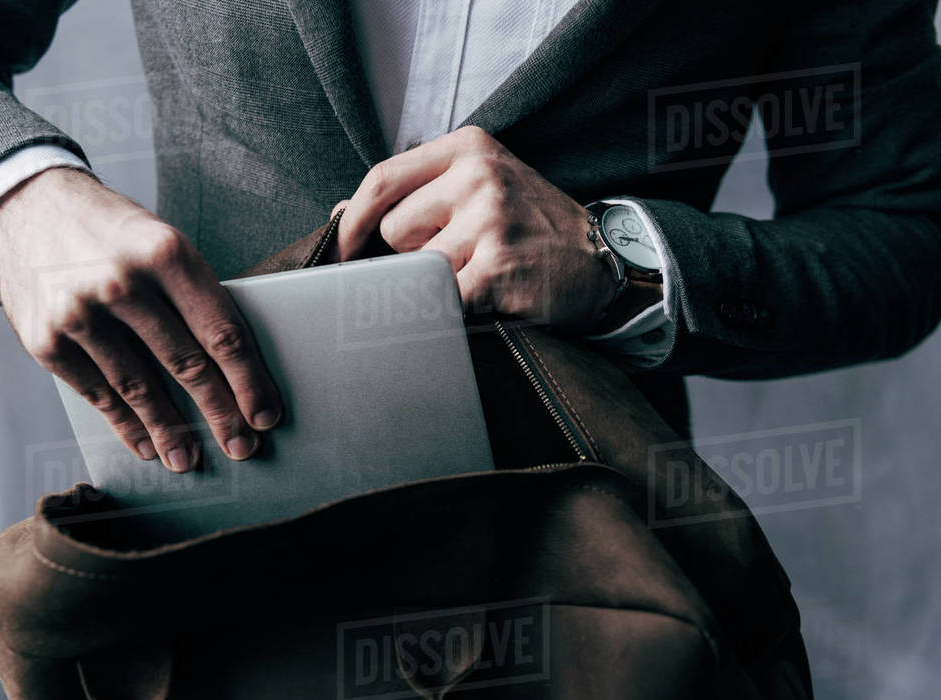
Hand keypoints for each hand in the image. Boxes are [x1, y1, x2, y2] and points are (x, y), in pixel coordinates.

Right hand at [0, 167, 281, 470]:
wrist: (26, 206)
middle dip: (220, 413)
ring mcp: (80, 313)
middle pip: (187, 364)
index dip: (249, 380)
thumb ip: (191, 295)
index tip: (265, 414)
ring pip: (140, 388)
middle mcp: (123, 283)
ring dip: (170, 432)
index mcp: (166, 253)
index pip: (221, 330)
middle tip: (242, 446)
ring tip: (190, 459)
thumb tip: (235, 368)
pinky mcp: (46, 340)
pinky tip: (145, 445)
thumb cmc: (112, 232)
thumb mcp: (160, 241)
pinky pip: (98, 394)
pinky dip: (125, 424)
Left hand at [333, 126, 650, 331]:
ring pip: (415, 267)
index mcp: (468, 148)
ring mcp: (490, 219)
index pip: (382, 179)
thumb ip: (414, 193)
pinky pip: (440, 299)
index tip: (341, 252)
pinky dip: (451, 311)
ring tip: (479, 278)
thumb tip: (338, 214)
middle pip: (393, 229)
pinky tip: (484, 301)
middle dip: (411, 255)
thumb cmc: (529, 228)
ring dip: (437, 285)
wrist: (601, 263)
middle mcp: (479, 175)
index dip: (351, 222)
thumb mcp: (478, 189)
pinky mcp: (497, 266)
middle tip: (457, 261)